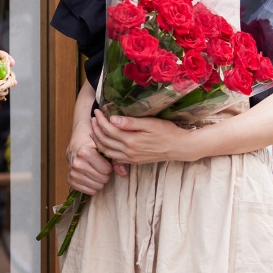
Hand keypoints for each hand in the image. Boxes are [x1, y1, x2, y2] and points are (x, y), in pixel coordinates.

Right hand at [66, 114, 116, 195]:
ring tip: (96, 172)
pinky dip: (93, 187)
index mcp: (84, 152)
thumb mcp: (105, 147)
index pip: (106, 170)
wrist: (77, 144)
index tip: (105, 161)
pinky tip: (91, 177)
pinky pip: (89, 191)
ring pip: (96, 187)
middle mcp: (76, 163)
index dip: (109, 166)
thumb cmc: (93, 144)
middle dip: (105, 174)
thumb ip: (116, 159)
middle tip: (101, 167)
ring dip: (99, 181)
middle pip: (102, 179)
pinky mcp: (70, 181)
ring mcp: (72, 173)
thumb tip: (123, 173)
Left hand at [92, 112, 207, 166]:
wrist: (179, 147)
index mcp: (131, 140)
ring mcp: (130, 158)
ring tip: (94, 129)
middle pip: (105, 140)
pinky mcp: (133, 161)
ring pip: (107, 151)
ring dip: (98, 140)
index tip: (98, 111)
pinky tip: (104, 143)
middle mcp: (128, 151)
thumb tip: (113, 119)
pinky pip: (114, 158)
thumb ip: (131, 122)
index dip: (101, 119)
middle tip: (93, 118)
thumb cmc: (167, 131)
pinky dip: (105, 151)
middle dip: (96, 128)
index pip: (109, 129)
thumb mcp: (150, 123)